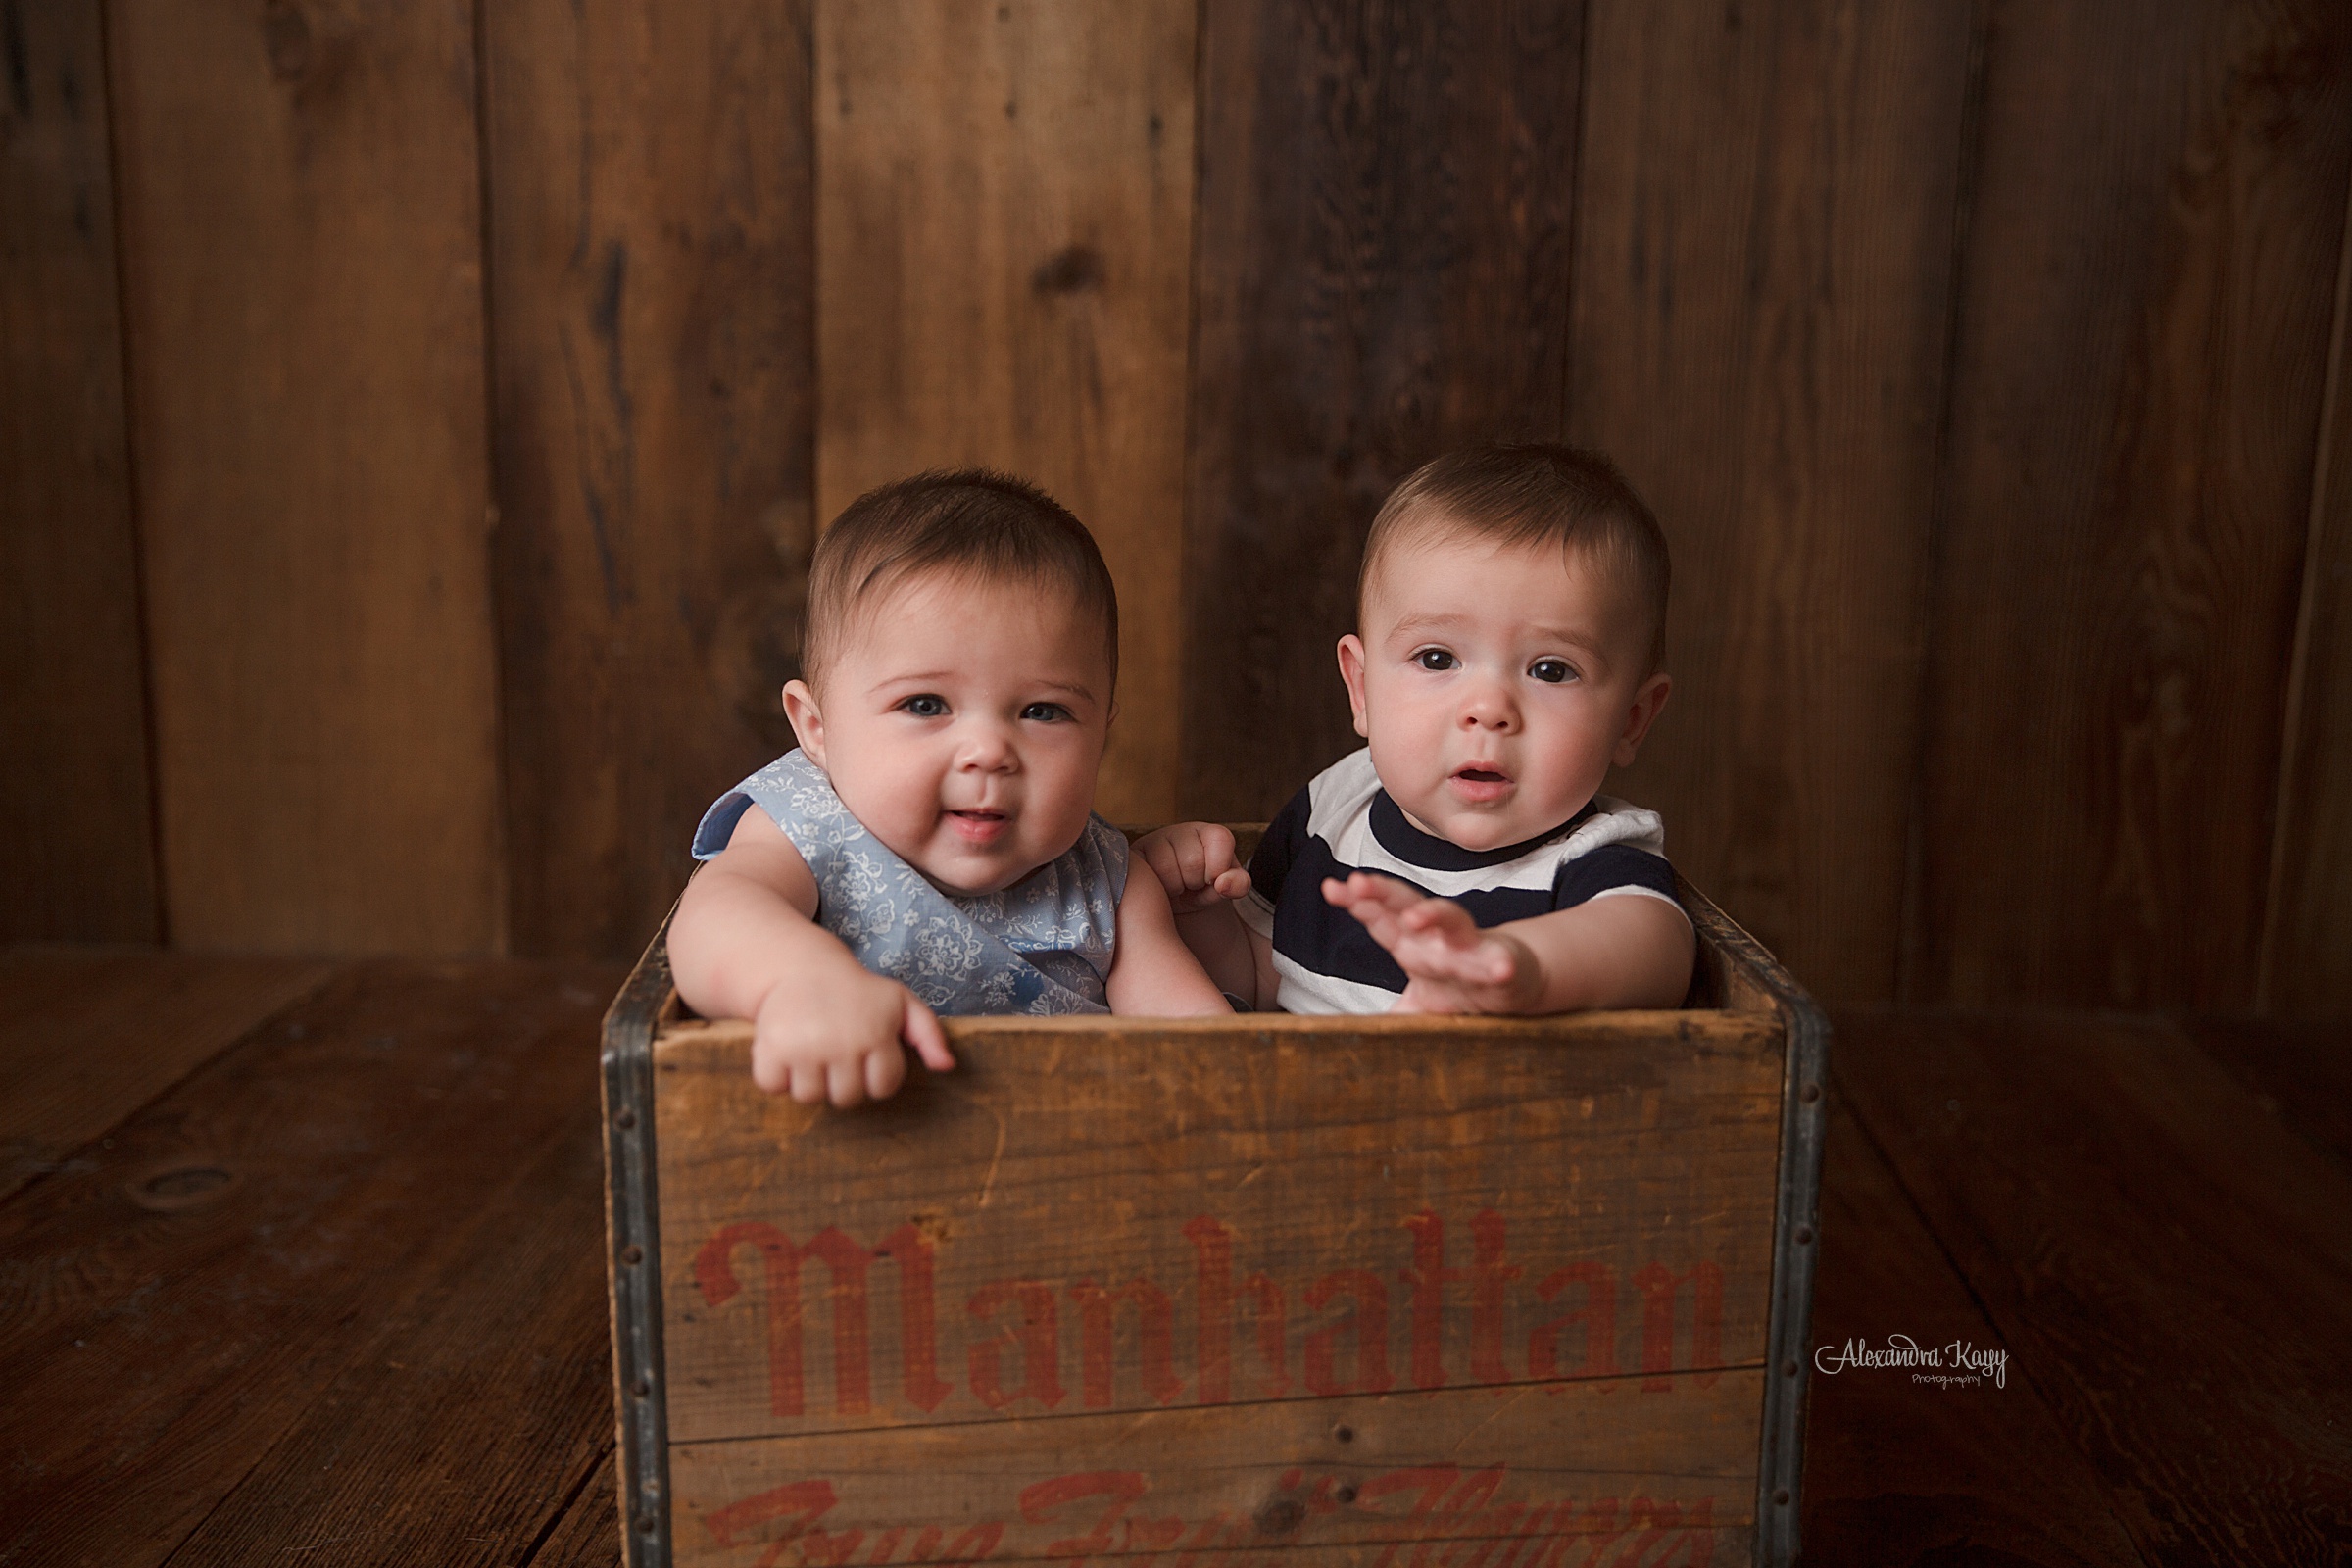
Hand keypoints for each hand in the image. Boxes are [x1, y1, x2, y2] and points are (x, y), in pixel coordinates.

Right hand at [749, 964, 953, 1105]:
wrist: (803, 965)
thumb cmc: (858, 991)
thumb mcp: (901, 1002)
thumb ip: (929, 1033)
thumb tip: (946, 1067)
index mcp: (877, 1035)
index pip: (883, 1087)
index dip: (874, 1075)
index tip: (865, 1054)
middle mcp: (842, 1043)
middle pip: (847, 1098)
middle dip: (842, 1080)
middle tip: (835, 1052)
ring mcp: (805, 1047)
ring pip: (810, 1096)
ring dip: (808, 1080)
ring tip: (811, 1050)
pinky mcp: (770, 1047)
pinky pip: (772, 1085)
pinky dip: (774, 1074)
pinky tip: (784, 1050)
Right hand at [1134, 822, 1251, 913]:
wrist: (1174, 903)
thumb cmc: (1203, 890)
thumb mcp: (1225, 888)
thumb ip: (1238, 884)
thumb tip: (1223, 884)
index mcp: (1208, 833)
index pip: (1221, 840)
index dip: (1218, 869)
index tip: (1211, 879)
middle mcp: (1180, 831)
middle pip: (1192, 861)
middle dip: (1194, 882)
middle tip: (1189, 886)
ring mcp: (1152, 841)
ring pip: (1165, 869)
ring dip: (1172, 888)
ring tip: (1173, 888)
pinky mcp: (1132, 855)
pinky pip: (1142, 873)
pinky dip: (1154, 888)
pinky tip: (1157, 888)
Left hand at [1322, 872, 1540, 1013]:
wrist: (1514, 979)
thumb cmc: (1460, 983)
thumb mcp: (1419, 1001)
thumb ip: (1391, 1013)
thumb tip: (1352, 1036)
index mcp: (1411, 943)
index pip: (1380, 918)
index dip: (1357, 902)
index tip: (1331, 888)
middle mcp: (1436, 939)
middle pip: (1407, 906)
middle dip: (1382, 893)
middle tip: (1359, 884)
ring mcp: (1470, 947)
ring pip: (1452, 922)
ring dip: (1434, 916)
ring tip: (1413, 918)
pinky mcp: (1503, 964)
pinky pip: (1501, 963)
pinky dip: (1500, 964)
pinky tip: (1500, 968)